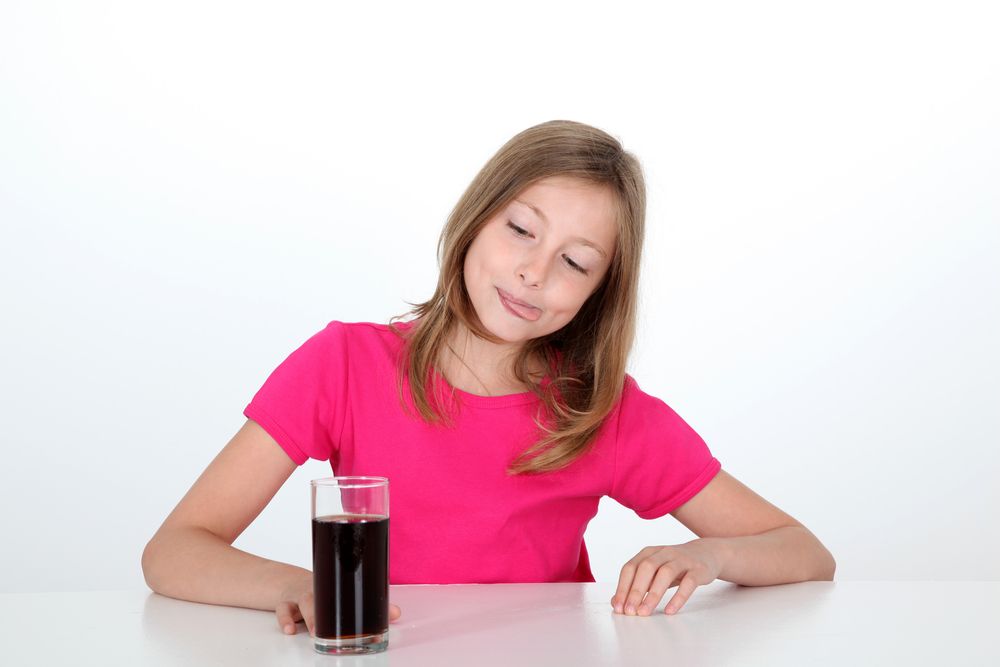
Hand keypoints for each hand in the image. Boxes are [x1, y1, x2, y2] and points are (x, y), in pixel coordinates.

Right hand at [276, 574, 401, 634]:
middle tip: (341, 626)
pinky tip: (289, 630)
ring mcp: (301, 594)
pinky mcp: (286, 603)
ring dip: (311, 617)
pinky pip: (284, 609)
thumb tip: (397, 614)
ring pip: (305, 602)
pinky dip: (285, 620)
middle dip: (331, 609)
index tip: (372, 607)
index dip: (363, 591)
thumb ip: (369, 602)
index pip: (350, 582)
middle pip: (326, 594)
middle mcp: (319, 586)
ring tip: (316, 633)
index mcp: (336, 582)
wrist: (288, 581)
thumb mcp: (342, 591)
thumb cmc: (322, 588)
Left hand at [611, 540, 724, 615]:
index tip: (618, 607)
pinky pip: (688, 583)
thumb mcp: (654, 572)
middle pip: (646, 568)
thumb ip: (637, 585)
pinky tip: (670, 610)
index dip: (622, 587)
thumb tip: (616, 603)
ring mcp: (682, 559)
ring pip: (665, 573)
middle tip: (630, 611)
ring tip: (645, 612)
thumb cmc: (675, 566)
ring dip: (653, 594)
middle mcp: (664, 552)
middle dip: (635, 591)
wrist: (707, 553)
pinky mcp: (698, 569)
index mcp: (649, 553)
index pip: (630, 567)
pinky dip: (678, 597)